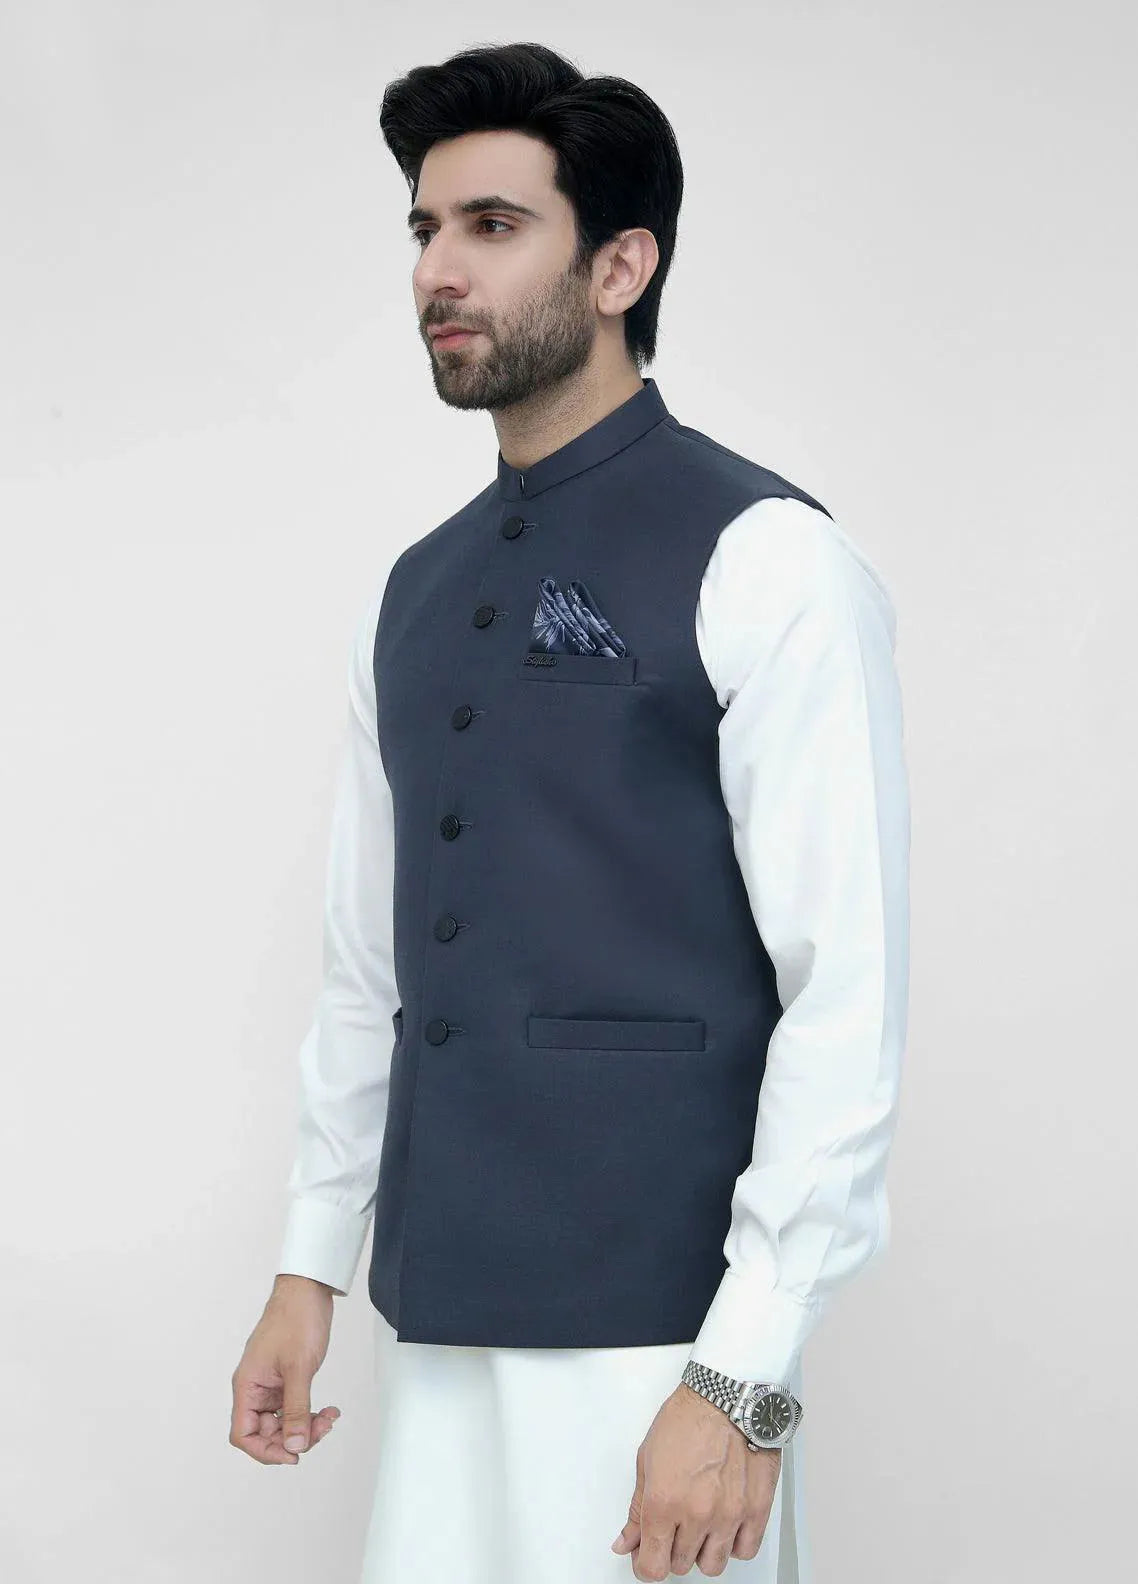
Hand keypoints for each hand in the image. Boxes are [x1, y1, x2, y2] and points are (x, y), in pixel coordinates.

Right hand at [229, 1275, 341, 1463]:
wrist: (308, 1289)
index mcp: (247, 1386)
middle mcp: (255, 1388)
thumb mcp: (299, 1369)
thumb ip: (296, 1410)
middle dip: (293, 1437)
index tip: (292, 1455)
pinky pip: (294, 1407)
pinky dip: (310, 1412)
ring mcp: (271, 1384)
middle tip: (321, 1431)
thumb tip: (293, 1447)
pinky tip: (329, 1410)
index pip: (243, 1434)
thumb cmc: (296, 1319)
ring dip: (305, 1426)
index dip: (264, 1451)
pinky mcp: (286, 1378)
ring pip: (283, 1421)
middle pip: (265, 1432)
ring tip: (329, 1418)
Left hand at [610, 1383, 780, 1578]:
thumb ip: (637, 1508)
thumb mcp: (647, 1459)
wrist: (728, 1395)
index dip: (645, 1566)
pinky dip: (733, 1544)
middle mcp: (698, 1514)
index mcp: (664, 1502)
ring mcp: (730, 1514)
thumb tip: (627, 1541)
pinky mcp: (757, 1509)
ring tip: (700, 1524)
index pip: (652, 1567)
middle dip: (672, 1549)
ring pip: (713, 1565)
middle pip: (680, 1565)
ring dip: (702, 1550)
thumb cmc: (689, 1417)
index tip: (647, 1557)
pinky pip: (744, 1550)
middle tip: (673, 1525)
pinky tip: (725, 1524)